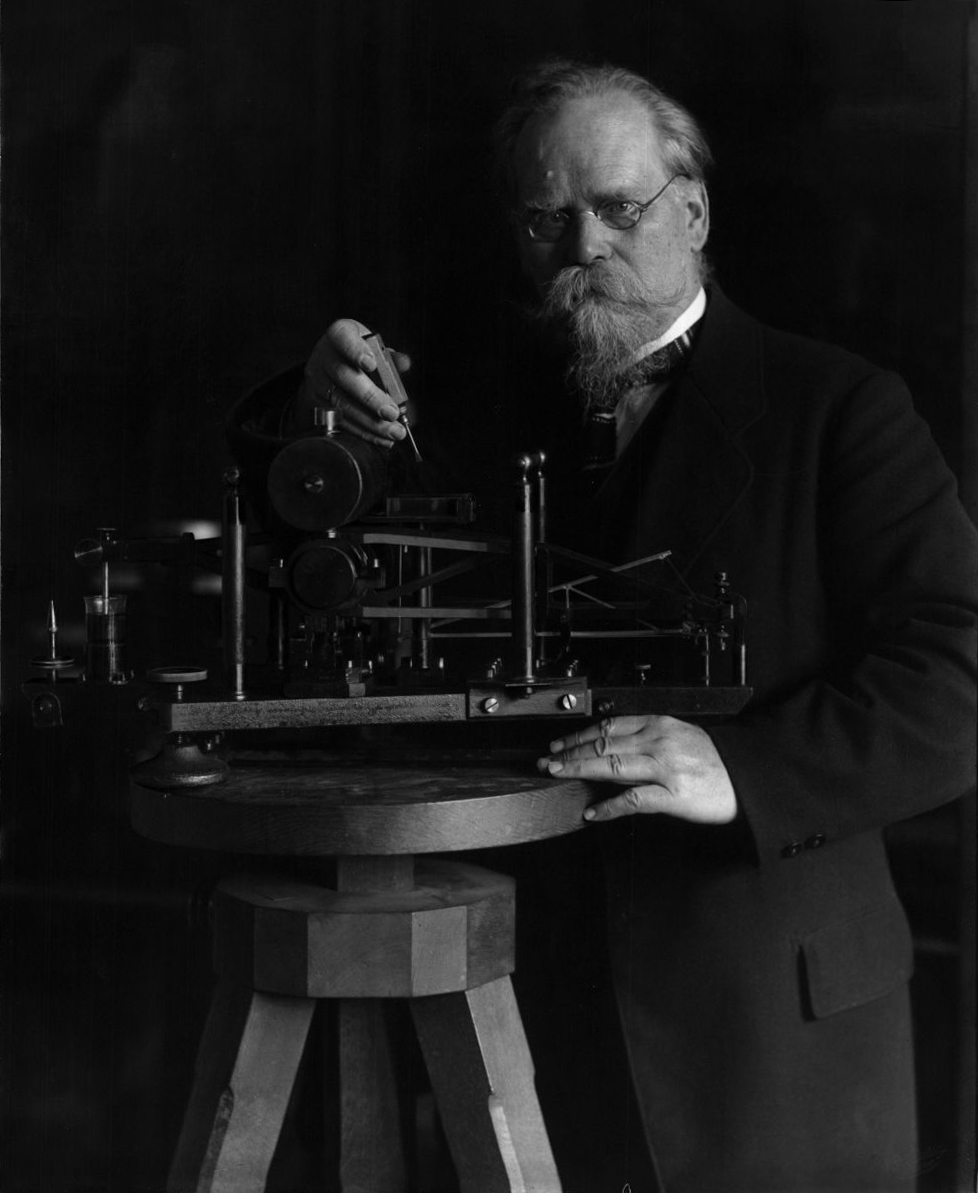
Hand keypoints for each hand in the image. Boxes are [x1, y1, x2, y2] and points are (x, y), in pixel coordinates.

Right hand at [293, 318, 412, 446]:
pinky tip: (381, 439)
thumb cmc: (357, 355)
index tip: (371, 364)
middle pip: (344, 377)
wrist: (327, 368)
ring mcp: (317, 381)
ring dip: (370, 422)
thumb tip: (404, 363)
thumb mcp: (373, 347)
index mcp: (339, 335)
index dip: (355, 350)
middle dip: (371, 398)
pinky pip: (339, 421)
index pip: (342, 337)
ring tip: (394, 432)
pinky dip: (362, 432)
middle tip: (392, 413)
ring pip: (341, 404)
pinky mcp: (316, 404)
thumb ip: (390, 356)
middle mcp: (323, 356)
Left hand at [537, 715, 737, 824]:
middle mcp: (658, 742)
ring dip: (580, 769)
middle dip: (570, 752)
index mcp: (659, 725)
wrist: (746, 779)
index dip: (578, 735)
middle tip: (547, 760)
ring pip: (612, 765)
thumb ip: (647, 737)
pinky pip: (634, 800)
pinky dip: (610, 807)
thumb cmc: (714, 761)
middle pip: (603, 744)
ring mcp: (665, 769)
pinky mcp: (673, 795)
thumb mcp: (680, 736)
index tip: (559, 743)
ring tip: (558, 775)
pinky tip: (594, 813)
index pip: (608, 726)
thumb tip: (612, 743)